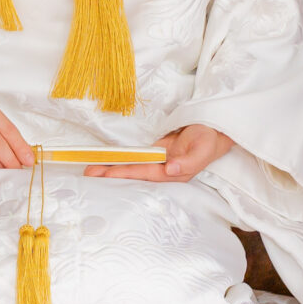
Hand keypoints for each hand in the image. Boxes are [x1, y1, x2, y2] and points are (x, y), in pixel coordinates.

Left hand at [86, 123, 233, 181]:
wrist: (213, 130)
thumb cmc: (210, 140)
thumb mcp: (204, 148)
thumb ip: (189, 161)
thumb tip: (170, 169)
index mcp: (173, 173)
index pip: (144, 173)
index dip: (125, 173)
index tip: (107, 173)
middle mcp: (162, 170)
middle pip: (133, 172)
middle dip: (111, 173)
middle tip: (89, 173)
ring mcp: (158, 161)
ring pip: (132, 165)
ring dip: (113, 167)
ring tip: (91, 169)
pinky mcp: (156, 152)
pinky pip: (136, 157)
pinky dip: (122, 159)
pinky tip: (108, 162)